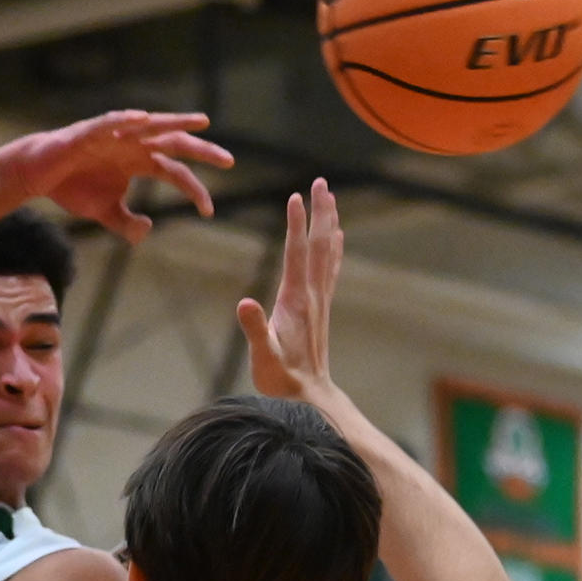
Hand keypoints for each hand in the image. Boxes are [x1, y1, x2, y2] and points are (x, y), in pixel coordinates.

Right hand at [0, 110, 229, 240]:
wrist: (37, 175)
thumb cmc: (72, 187)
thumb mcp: (105, 212)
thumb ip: (127, 223)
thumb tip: (148, 231)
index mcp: (139, 160)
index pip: (174, 172)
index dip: (193, 190)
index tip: (210, 211)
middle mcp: (132, 143)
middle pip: (173, 143)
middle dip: (201, 150)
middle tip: (229, 160)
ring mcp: (113, 134)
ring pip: (150, 126)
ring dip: (174, 122)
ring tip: (199, 123)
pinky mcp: (89, 131)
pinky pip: (110, 122)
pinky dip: (125, 119)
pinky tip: (142, 118)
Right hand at [235, 180, 342, 399]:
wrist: (310, 398)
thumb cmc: (282, 381)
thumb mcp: (263, 357)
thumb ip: (255, 329)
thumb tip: (244, 302)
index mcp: (295, 301)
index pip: (297, 254)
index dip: (296, 225)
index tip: (295, 196)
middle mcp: (312, 296)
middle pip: (319, 245)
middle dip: (320, 212)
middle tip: (321, 182)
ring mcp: (319, 301)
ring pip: (328, 252)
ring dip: (329, 223)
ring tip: (330, 197)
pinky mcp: (320, 308)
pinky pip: (331, 269)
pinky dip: (334, 248)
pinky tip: (338, 236)